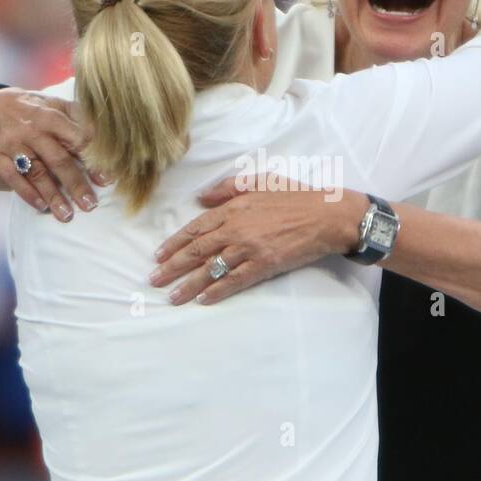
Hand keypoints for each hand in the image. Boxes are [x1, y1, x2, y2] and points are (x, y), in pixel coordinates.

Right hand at [0, 88, 107, 219]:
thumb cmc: (35, 109)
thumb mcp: (56, 105)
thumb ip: (79, 119)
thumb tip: (107, 139)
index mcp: (50, 115)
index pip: (76, 140)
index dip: (92, 160)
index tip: (106, 179)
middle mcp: (31, 130)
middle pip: (57, 160)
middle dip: (75, 184)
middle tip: (90, 205)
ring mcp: (12, 144)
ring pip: (36, 173)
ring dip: (53, 196)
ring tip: (67, 215)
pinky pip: (12, 178)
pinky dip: (27, 194)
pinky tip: (42, 207)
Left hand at [149, 176, 367, 304]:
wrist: (326, 216)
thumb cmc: (295, 196)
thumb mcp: (260, 180)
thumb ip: (227, 188)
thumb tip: (201, 198)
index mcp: (233, 208)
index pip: (196, 228)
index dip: (175, 243)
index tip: (159, 255)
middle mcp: (236, 228)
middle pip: (197, 251)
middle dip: (173, 266)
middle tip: (154, 280)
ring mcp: (249, 248)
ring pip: (212, 269)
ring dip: (189, 284)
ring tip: (172, 296)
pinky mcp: (264, 265)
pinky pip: (235, 281)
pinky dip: (217, 291)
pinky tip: (203, 300)